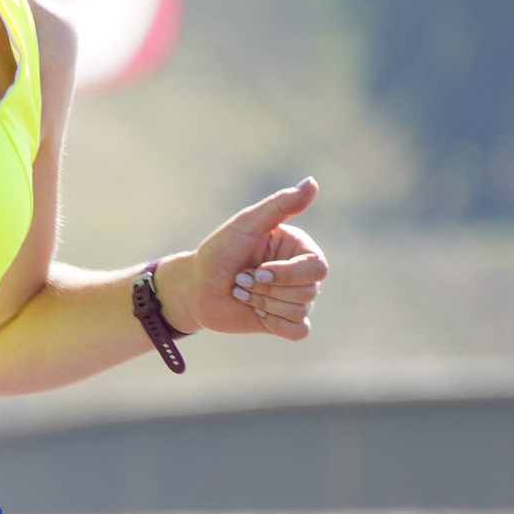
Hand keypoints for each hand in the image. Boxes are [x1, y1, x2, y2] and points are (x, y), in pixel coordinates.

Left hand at [166, 178, 327, 340]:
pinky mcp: (286, 322)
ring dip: (262, 303)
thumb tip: (312, 182)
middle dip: (266, 289)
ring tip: (242, 290)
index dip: (287, 274)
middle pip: (308, 291)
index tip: (258, 270)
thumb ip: (280, 205)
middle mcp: (302, 273)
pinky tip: (255, 312)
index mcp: (299, 249)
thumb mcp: (246, 225)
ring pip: (299, 311)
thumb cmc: (219, 252)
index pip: (317, 268)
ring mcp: (296, 299)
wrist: (196, 287)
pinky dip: (274, 324)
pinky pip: (298, 331)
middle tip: (240, 278)